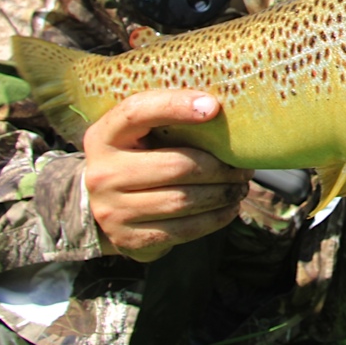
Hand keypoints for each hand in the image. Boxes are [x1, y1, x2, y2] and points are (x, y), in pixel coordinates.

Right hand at [83, 89, 252, 262]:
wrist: (105, 208)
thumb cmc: (137, 159)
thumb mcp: (139, 136)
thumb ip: (169, 122)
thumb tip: (220, 110)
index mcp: (103, 137)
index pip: (137, 112)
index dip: (174, 106)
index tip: (213, 107)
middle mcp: (102, 174)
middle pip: (175, 166)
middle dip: (219, 168)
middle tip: (243, 168)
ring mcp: (112, 211)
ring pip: (183, 201)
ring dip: (222, 194)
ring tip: (240, 187)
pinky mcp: (129, 239)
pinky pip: (183, 229)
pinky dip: (214, 218)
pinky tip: (228, 208)